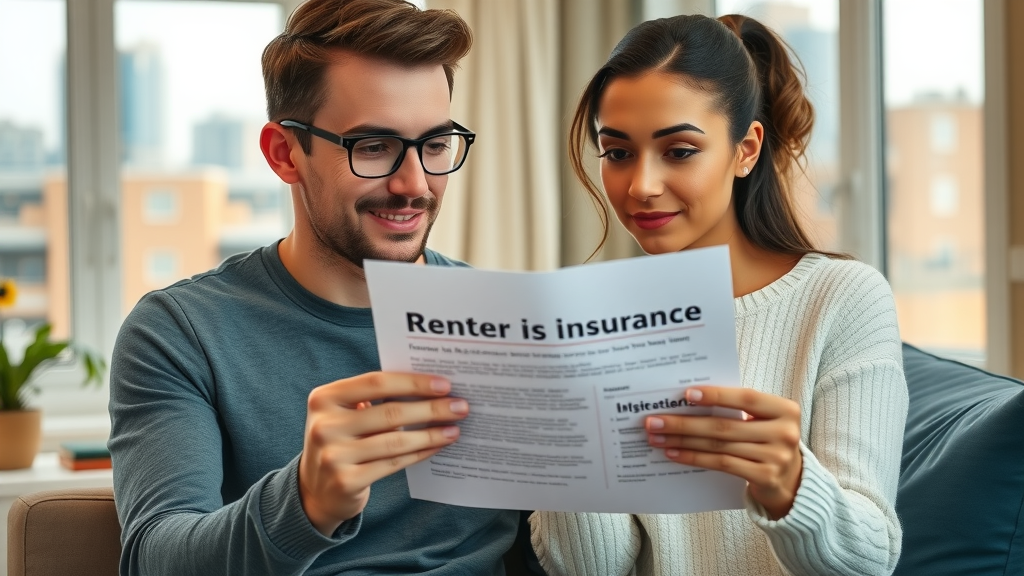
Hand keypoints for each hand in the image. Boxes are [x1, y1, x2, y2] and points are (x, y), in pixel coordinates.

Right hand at [298, 372, 467, 534]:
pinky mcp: (346, 481)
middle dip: (431, 409)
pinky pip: (393, 463)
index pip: (376, 382)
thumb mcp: (345, 414)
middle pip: (390, 412)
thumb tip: (430, 388)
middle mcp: (324, 425)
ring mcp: (333, 455)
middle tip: (460, 407)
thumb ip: (375, 398)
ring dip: (431, 434)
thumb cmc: (341, 441)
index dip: (413, 382)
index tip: (444, 384)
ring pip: (396, 440)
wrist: (315, 490)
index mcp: (324, 398)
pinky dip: (420, 453)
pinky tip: (437, 446)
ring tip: (454, 429)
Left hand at [646, 386, 801, 518]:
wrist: (791, 479)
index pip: (746, 398)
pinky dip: (694, 458)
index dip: (716, 395)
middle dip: (684, 423)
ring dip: (683, 441)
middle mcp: (785, 432)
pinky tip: (674, 453)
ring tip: (657, 437)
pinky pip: (721, 464)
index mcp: (785, 409)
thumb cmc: (767, 439)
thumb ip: (737, 408)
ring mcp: (776, 457)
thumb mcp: (763, 419)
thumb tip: (687, 399)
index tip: (686, 394)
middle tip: (654, 421)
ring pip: (719, 446)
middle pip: (725, 426)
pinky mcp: (765, 477)